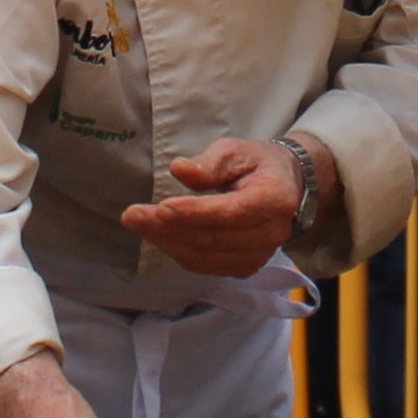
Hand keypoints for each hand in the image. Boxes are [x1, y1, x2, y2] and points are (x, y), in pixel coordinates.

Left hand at [126, 137, 303, 278]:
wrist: (286, 187)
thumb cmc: (257, 164)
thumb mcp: (237, 150)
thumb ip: (209, 163)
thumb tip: (179, 170)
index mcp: (275, 199)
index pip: (231, 212)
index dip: (194, 213)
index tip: (160, 206)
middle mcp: (271, 233)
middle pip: (213, 238)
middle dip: (168, 227)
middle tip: (132, 214)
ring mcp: (259, 255)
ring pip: (205, 256)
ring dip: (166, 242)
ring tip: (137, 223)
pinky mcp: (245, 267)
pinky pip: (205, 265)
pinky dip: (178, 251)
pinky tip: (158, 235)